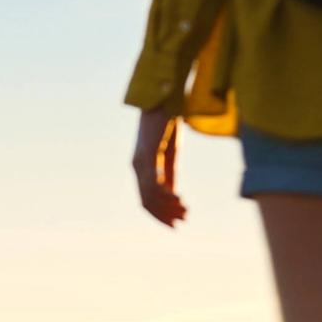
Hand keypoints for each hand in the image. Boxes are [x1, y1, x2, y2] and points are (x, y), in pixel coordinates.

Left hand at [133, 109, 185, 226]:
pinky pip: (153, 182)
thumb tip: (172, 195)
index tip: (177, 222)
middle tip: (183, 220)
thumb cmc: (167, 124)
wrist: (165, 100)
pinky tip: (177, 198)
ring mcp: (140, 161)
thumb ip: (169, 174)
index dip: (160, 213)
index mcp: (142, 167)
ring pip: (149, 195)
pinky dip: (165, 194)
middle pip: (146, 201)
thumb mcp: (170, 154)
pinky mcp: (147, 154)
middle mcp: (137, 166)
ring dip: (167, 206)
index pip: (146, 199)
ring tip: (184, 210)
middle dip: (164, 214)